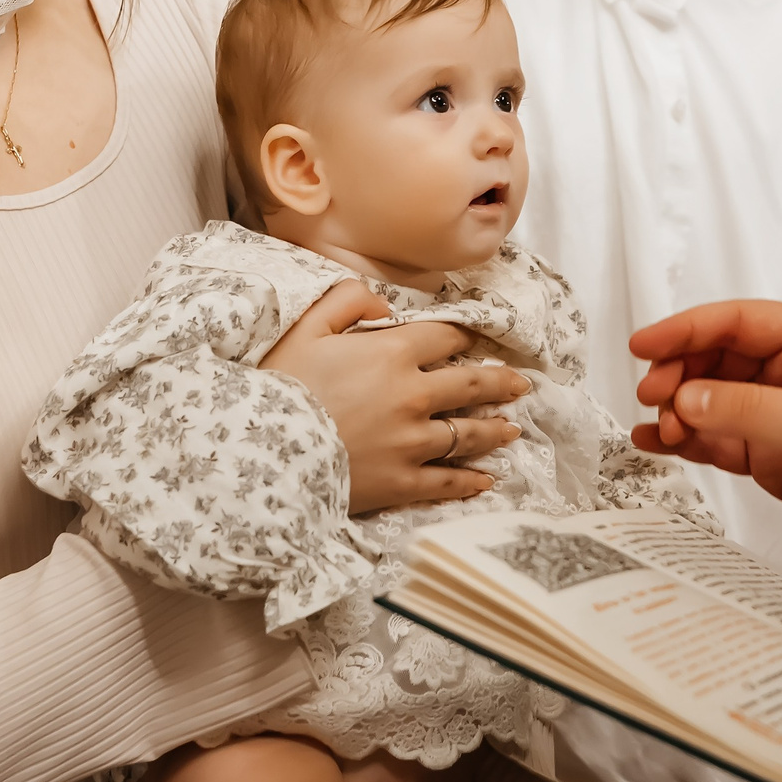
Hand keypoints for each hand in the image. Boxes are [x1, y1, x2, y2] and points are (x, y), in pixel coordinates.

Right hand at [262, 280, 528, 514]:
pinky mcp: (403, 481)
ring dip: (494, 430)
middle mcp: (414, 395)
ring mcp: (412, 441)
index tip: (477, 339)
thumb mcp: (306, 326)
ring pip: (468, 433)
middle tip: (521, 384)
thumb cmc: (280, 385)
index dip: (464, 336)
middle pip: (471, 383)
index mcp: (393, 353)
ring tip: (513, 429)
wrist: (260, 451)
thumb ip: (347, 300)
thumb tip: (384, 303)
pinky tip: (487, 480)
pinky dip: (470, 481)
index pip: (444, 337)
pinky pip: (446, 481)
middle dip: (500, 382)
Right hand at [630, 301, 781, 539]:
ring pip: (715, 399)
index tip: (644, 345)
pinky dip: (689, 439)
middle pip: (720, 359)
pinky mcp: (776, 455)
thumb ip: (747, 409)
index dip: (688, 329)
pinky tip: (660, 443)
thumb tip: (686, 396)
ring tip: (661, 429)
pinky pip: (721, 437)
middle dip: (681, 373)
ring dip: (682, 409)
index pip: (740, 322)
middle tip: (653, 396)